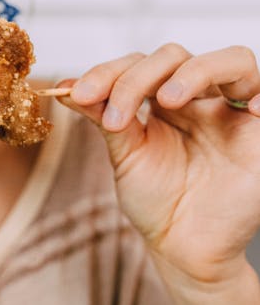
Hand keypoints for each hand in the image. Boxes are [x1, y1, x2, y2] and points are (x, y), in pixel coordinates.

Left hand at [58, 43, 259, 284]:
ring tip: (167, 100)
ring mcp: (231, 111)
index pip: (138, 64)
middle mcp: (197, 98)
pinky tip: (247, 108)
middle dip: (136, 77)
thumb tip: (64, 86)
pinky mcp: (259, 132)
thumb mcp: (124, 155)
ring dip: (193, 73)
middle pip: (174, 57)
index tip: (78, 94)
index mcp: (160, 101)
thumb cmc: (155, 202)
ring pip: (229, 60)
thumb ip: (102, 116)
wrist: (183, 247)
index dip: (108, 72)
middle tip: (115, 114)